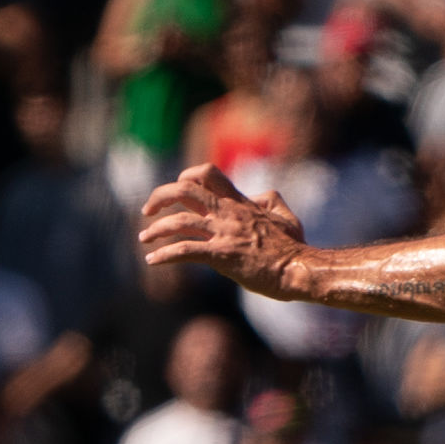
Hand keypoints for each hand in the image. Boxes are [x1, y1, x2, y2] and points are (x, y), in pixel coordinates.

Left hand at [138, 164, 310, 298]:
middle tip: (148, 211)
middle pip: (183, 190)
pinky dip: (165, 255)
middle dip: (159, 198)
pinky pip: (185, 251)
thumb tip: (261, 196)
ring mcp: (224, 233)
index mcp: (240, 202)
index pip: (206, 174)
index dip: (186, 177)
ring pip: (179, 222)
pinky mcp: (222, 255)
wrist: (299, 269)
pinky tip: (153, 261)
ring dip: (156, 230)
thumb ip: (271, 202)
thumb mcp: (287, 217)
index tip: (177, 190)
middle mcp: (228, 213)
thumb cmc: (295, 248)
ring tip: (145, 239)